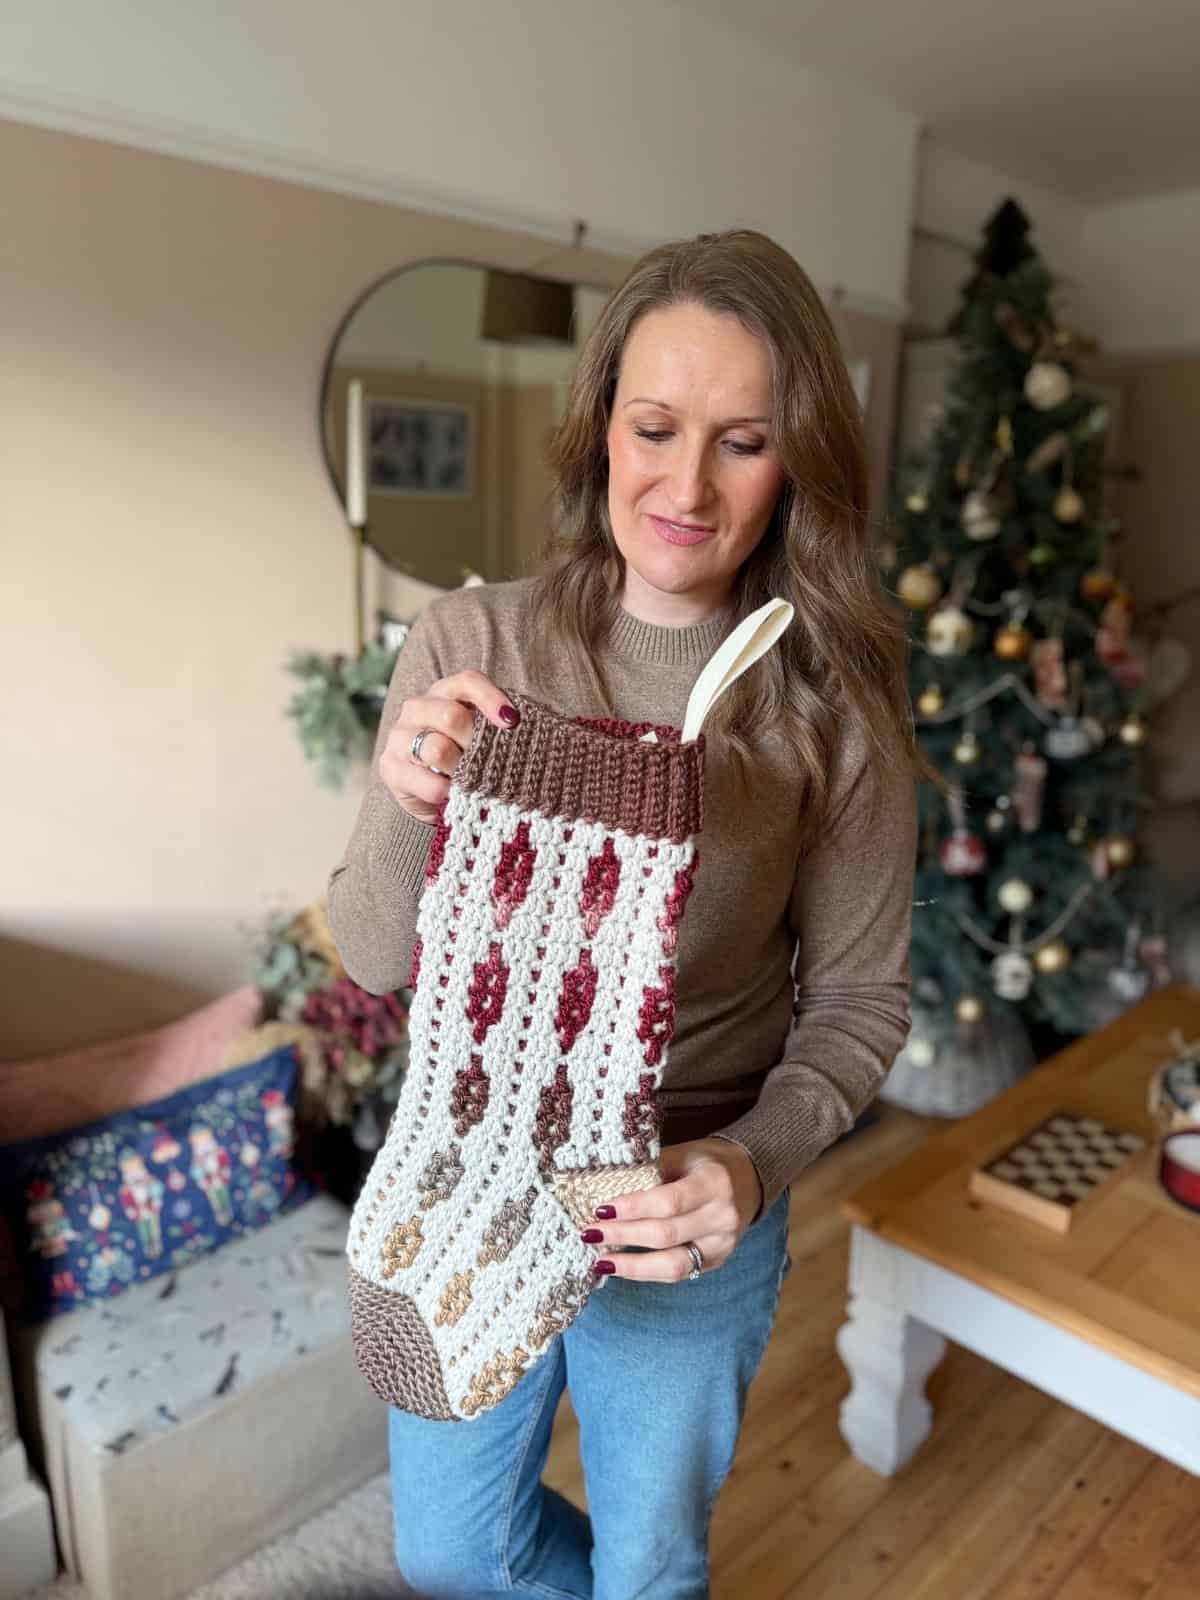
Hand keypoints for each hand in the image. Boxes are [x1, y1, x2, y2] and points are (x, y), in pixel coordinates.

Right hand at [380, 670, 518, 822]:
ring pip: (437, 748)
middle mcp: (418, 708)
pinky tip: (454, 796)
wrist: (435, 794)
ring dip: (461, 770)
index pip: (468, 681)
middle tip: (487, 762)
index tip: (512, 721)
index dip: (491, 698)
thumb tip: (522, 726)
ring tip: (470, 782)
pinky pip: (427, 782)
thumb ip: (502, 727)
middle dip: (474, 744)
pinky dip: (447, 793)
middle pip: (451, 716)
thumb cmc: (468, 758)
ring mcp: (400, 736)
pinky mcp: (390, 767)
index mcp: (445, 692)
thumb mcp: (485, 738)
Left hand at [582, 1139, 763, 1283]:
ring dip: (632, 1266)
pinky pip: (678, 1273)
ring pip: (672, 1265)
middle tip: (590, 1233)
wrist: (747, 1178)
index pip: (668, 1201)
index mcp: (714, 1183)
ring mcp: (722, 1245)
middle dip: (623, 1235)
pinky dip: (646, 1272)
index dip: (632, 1208)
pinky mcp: (716, 1262)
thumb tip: (605, 1189)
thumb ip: (651, 1171)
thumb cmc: (705, 1162)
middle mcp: (722, 1218)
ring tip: (601, 1262)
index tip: (601, 1209)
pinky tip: (622, 1268)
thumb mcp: (683, 1154)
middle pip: (666, 1235)